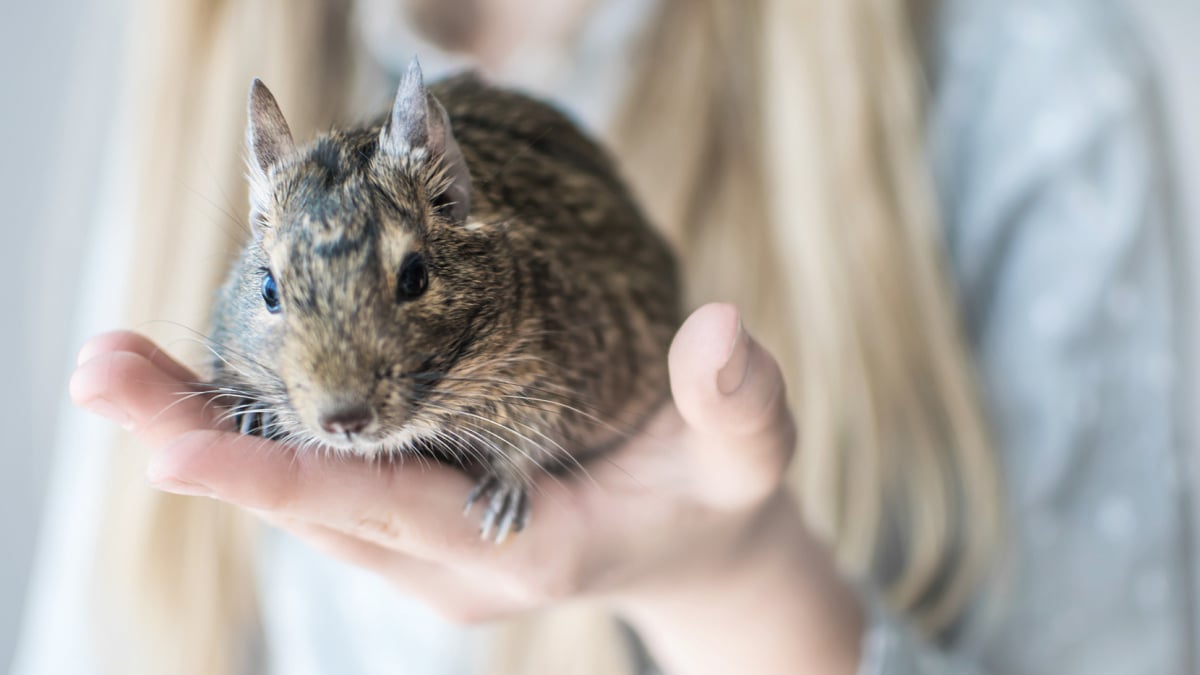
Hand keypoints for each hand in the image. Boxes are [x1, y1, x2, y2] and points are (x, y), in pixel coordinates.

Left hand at [70, 303, 861, 672]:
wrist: (695, 546)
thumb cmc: (715, 498)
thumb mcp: (745, 457)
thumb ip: (736, 401)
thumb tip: (725, 324)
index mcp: (522, 549)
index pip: (390, 511)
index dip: (289, 478)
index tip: (181, 452)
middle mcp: (450, 563)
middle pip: (312, 502)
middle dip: (202, 441)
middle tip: (102, 375)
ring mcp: (424, 550)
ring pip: (301, 493)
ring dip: (209, 433)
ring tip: (118, 369)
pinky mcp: (414, 524)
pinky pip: (322, 483)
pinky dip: (255, 436)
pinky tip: (197, 385)